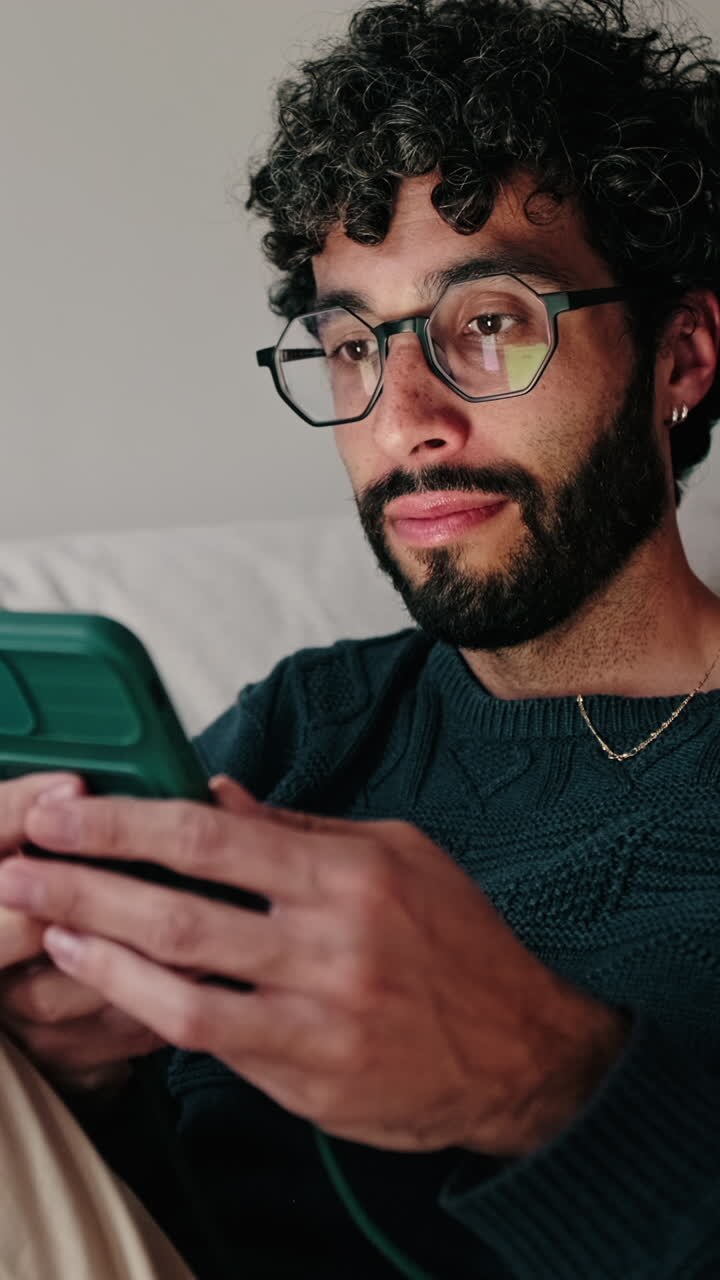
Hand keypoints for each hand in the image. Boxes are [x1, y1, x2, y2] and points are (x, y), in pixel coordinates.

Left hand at [0, 778, 627, 1152]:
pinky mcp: (310, 1077)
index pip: (214, 837)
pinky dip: (147, 1007)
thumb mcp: (397, 854)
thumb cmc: (458, 939)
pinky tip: (106, 981)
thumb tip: (217, 793)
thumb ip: (299, 829)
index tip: (66, 811)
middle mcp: (332, 943)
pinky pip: (210, 1041)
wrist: (523, 1049)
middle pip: (181, 908)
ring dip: (97, 951)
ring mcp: (318, 1017)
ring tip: (40, 926)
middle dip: (85, 883)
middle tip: (21, 866)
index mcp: (351, 874)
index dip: (127, 821)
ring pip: (182, 983)